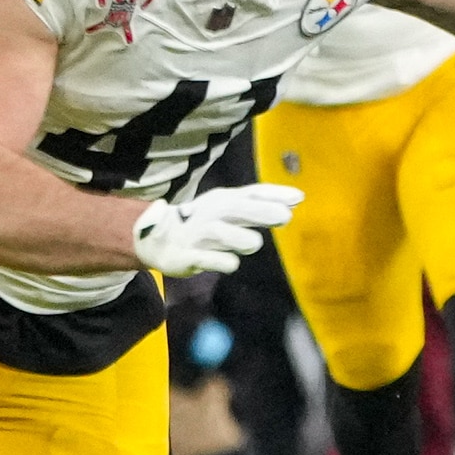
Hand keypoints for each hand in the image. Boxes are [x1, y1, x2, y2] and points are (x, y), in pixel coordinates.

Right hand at [131, 183, 301, 276]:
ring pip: (222, 232)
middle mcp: (211, 212)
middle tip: (285, 217)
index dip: (274, 194)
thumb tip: (297, 199)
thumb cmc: (204, 223)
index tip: (298, 198)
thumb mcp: (229, 209)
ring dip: (241, 238)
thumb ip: (260, 205)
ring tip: (253, 243)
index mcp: (223, 199)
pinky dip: (222, 260)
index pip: (250, 192)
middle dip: (261, 211)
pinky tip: (230, 262)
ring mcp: (198, 234)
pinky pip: (209, 259)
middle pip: (236, 208)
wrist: (156, 239)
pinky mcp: (187, 255)